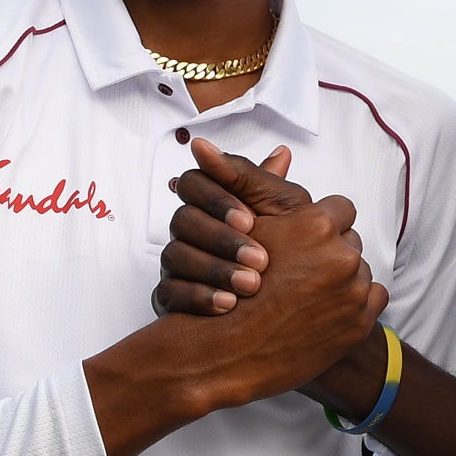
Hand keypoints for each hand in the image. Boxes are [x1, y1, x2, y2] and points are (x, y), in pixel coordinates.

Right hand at [153, 142, 393, 416]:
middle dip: (332, 253)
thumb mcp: (245, 229)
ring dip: (342, 281)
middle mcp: (341, 255)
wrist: (227, 353)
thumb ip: (264, 186)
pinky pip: (373, 300)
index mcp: (316, 226)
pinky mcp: (360, 323)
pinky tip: (325, 313)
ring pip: (361, 272)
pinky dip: (355, 306)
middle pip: (350, 242)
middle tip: (305, 272)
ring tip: (311, 296)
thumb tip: (282, 149)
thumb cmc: (231, 287)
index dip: (322, 225)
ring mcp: (354, 291)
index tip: (306, 240)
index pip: (341, 209)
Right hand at [154, 141, 310, 315]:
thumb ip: (275, 187)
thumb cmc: (286, 247)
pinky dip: (197, 297)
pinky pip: (168, 292)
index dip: (218, 199)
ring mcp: (177, 261)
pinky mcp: (171, 295)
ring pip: (176, 255)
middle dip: (222, 239)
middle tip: (259, 259)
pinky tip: (227, 303)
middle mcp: (190, 229)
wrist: (287, 298)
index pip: (195, 183)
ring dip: (214, 269)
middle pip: (183, 219)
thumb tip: (281, 152)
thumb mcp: (285, 214)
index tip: (250, 221)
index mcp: (212, 201)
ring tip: (250, 285)